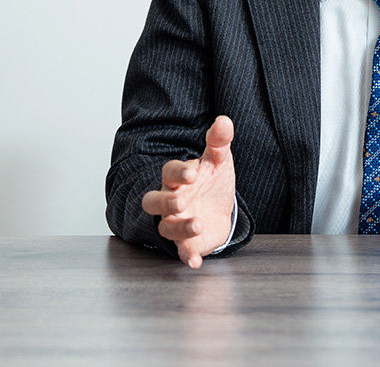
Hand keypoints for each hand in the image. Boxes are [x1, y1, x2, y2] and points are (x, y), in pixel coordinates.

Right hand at [141, 115, 235, 268]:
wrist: (220, 206)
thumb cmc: (212, 180)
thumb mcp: (219, 160)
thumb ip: (219, 142)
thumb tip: (224, 121)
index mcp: (177, 177)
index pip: (169, 172)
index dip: (178, 173)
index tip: (192, 172)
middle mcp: (171, 200)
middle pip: (153, 201)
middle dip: (165, 202)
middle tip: (180, 202)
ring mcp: (176, 222)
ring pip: (166, 228)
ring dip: (179, 228)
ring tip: (197, 224)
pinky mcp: (187, 243)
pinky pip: (182, 251)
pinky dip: (187, 256)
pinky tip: (194, 261)